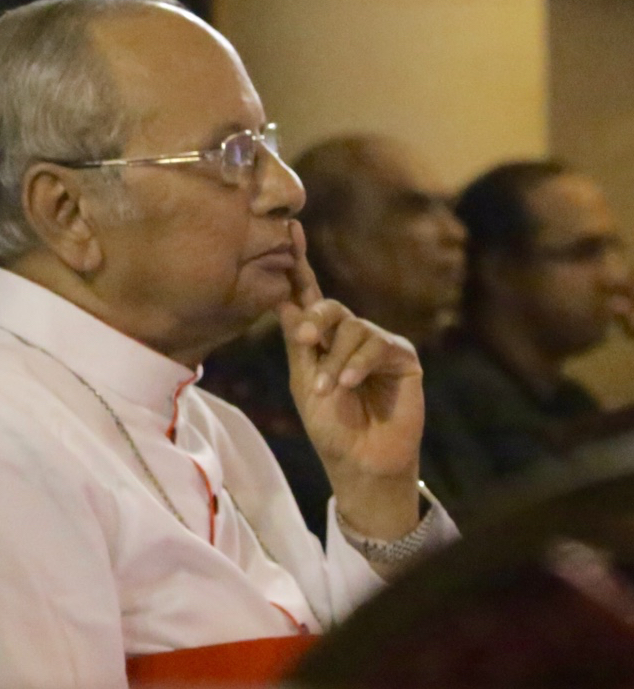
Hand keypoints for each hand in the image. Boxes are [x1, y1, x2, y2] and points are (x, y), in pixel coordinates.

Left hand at [278, 232, 425, 541]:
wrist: (358, 460)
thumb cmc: (329, 424)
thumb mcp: (302, 378)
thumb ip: (298, 339)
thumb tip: (284, 296)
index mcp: (321, 338)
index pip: (308, 295)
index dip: (300, 262)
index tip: (290, 227)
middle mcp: (350, 335)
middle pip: (330, 306)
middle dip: (315, 321)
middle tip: (304, 342)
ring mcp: (378, 344)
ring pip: (352, 328)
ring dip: (336, 360)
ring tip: (329, 389)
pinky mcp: (403, 358)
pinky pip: (377, 345)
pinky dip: (358, 364)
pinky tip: (348, 383)